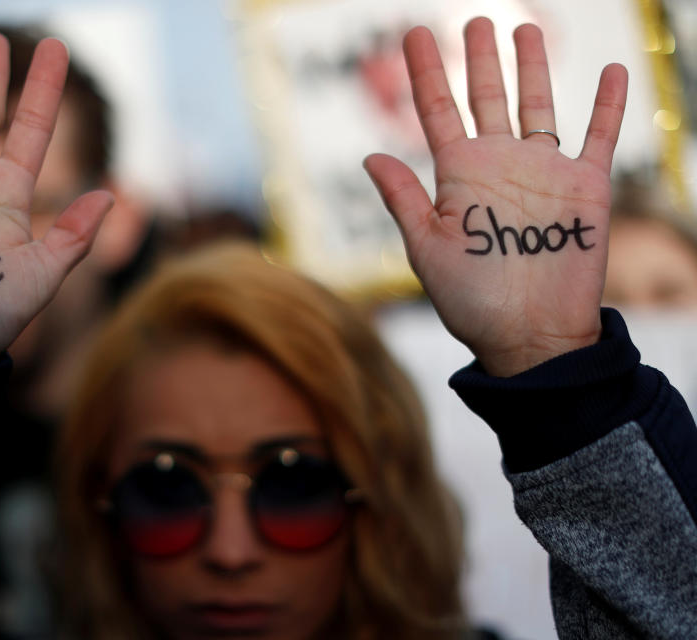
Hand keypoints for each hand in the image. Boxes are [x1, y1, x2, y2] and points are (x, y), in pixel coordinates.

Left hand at [365, 18, 626, 375]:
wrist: (529, 336)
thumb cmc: (471, 301)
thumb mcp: (427, 249)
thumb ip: (404, 200)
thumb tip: (369, 157)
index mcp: (458, 176)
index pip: (438, 111)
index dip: (427, 72)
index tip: (413, 34)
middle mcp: (499, 166)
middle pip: (487, 98)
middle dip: (479, 59)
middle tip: (475, 20)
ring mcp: (543, 173)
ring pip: (539, 106)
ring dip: (533, 68)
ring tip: (525, 29)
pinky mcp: (585, 189)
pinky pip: (600, 137)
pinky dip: (608, 106)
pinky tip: (613, 72)